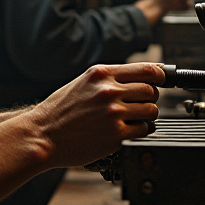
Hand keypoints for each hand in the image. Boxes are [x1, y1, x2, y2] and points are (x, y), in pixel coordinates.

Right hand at [0, 63, 163, 196]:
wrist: (42, 135)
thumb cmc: (59, 111)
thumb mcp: (82, 83)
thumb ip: (109, 78)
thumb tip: (140, 76)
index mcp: (101, 74)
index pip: (146, 69)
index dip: (160, 76)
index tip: (162, 80)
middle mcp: (108, 90)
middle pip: (151, 90)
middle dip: (151, 98)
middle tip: (143, 104)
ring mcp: (113, 113)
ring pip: (151, 110)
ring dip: (148, 116)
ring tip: (136, 119)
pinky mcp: (115, 135)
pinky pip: (144, 130)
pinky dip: (142, 131)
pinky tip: (131, 131)